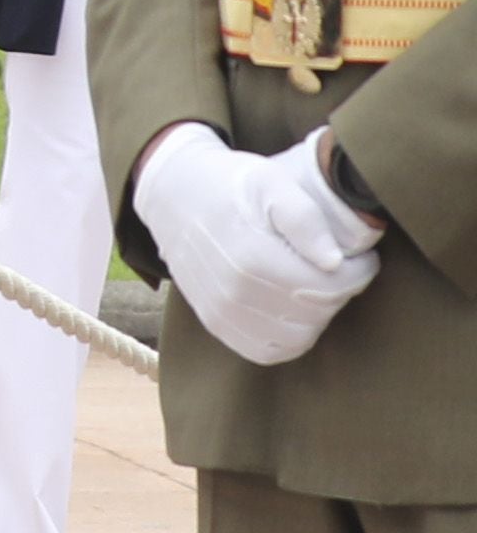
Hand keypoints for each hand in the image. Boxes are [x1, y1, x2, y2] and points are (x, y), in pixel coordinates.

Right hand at [133, 124, 384, 364]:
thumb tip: (334, 261)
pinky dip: (289, 337)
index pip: (333, 285)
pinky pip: (268, 351)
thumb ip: (305, 217)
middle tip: (337, 267)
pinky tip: (291, 309)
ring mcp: (223, 312)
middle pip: (319, 311)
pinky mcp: (216, 324)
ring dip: (316, 314)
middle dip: (339, 290)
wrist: (172, 196)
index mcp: (253, 256)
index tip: (361, 257)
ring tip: (313, 285)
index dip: (360, 272)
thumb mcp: (270, 181)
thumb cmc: (227, 185)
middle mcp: (235, 292)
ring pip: (299, 336)